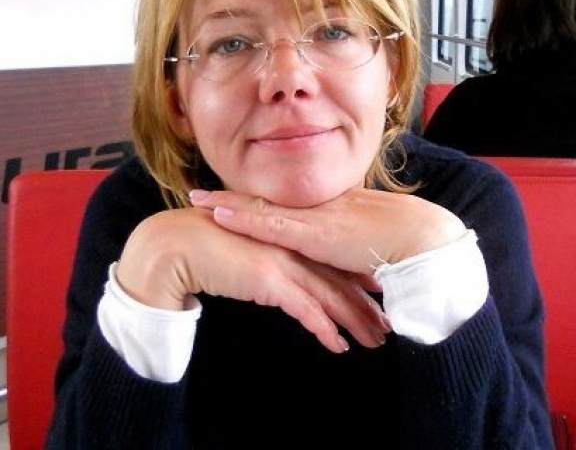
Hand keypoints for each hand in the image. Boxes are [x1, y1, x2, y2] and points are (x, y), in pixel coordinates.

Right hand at [116, 208, 389, 352]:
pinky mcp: (268, 279)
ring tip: (375, 341)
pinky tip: (338, 346)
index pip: (332, 262)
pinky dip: (324, 329)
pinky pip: (304, 309)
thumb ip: (276, 262)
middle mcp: (293, 248)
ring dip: (355, 321)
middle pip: (339, 280)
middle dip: (366, 306)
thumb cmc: (212, 247)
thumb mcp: (254, 253)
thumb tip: (289, 279)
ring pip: (329, 295)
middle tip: (387, 327)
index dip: (358, 281)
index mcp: (292, 238)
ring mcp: (282, 262)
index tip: (379, 297)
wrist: (179, 244)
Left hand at [189, 187, 466, 274]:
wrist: (419, 237)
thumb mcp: (365, 240)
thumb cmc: (399, 240)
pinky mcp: (314, 234)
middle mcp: (314, 207)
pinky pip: (271, 224)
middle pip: (263, 198)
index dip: (253, 197)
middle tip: (198, 192)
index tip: (230, 195)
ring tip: (196, 200)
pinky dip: (244, 218)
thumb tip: (337, 254)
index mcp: (326, 208)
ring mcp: (312, 218)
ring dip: (226, 202)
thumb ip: (346, 244)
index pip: (281, 200)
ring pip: (259, 206)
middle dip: (230, 195)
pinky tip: (219, 214)